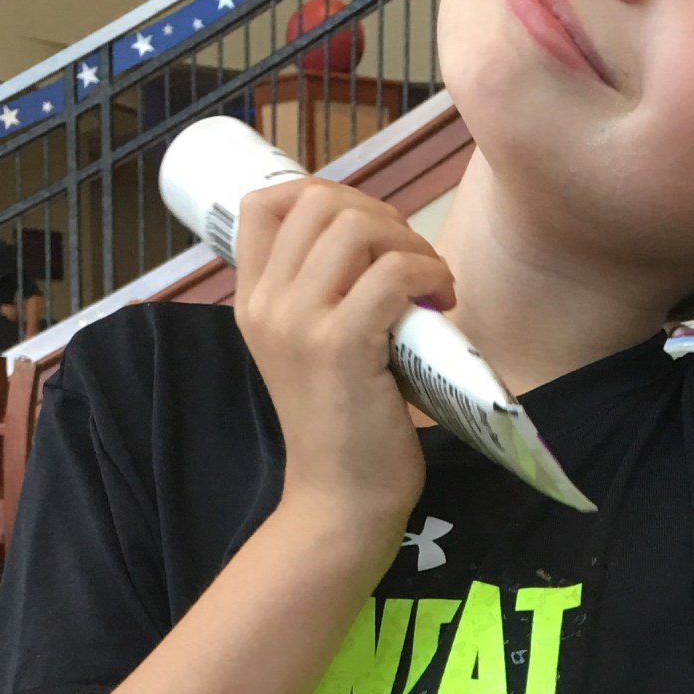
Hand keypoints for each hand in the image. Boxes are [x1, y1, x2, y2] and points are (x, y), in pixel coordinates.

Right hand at [233, 178, 453, 536]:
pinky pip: (393, 272)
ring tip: (429, 282)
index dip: (322, 193)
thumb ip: (322, 299)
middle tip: (410, 260)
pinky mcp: (343, 346)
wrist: (340, 500)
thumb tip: (375, 242)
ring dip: (408, 242)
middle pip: (317, 201)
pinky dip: (429, 273)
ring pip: (355, 226)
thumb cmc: (341, 427)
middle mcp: (267, 304)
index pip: (263, 203)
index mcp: (252, 301)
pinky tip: (441, 302)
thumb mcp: (311, 351)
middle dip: (379, 215)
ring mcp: (300, 323)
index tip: (366, 230)